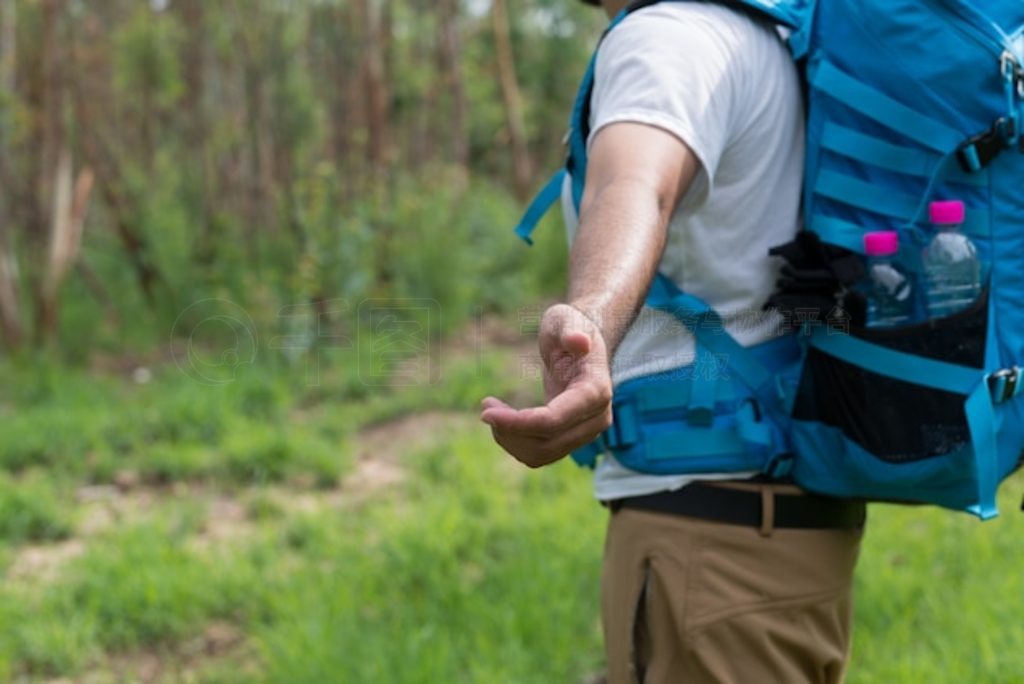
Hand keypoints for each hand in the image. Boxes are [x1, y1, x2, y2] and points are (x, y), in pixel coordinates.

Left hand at [481, 304, 612, 467]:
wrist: (582, 342)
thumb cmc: (570, 326)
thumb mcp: (566, 318)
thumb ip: (571, 329)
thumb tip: (580, 342)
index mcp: (596, 390)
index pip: (553, 420)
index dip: (517, 422)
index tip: (484, 412)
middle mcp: (597, 418)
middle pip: (546, 443)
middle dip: (509, 430)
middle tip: (486, 406)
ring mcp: (586, 432)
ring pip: (542, 455)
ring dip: (510, 439)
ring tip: (492, 410)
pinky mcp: (572, 437)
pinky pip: (541, 454)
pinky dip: (516, 441)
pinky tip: (503, 419)